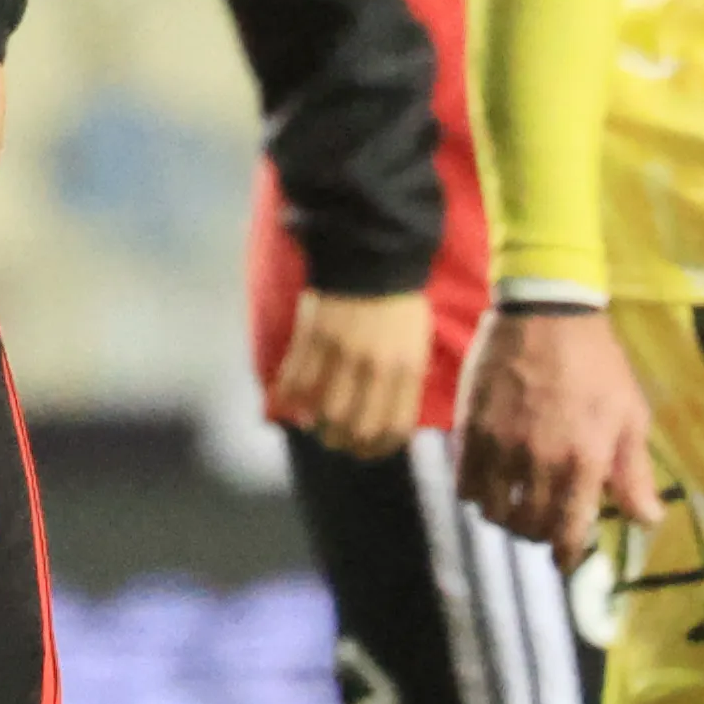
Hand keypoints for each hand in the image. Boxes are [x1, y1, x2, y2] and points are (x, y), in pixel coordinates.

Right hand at [271, 289, 434, 460]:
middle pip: (356, 428)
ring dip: (317, 424)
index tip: (364, 450)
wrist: (373, 253)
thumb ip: (405, 380)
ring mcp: (342, 352)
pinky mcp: (314, 336)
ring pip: (325, 411)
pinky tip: (287, 400)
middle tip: (335, 438)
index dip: (376, 448)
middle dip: (343, 442)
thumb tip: (389, 417)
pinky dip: (288, 397)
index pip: (393, 428)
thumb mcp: (416, 343)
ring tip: (313, 422)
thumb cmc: (398, 300)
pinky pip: (296, 380)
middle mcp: (376, 367)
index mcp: (407, 368)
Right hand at [456, 306, 661, 563]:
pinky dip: (474, 493)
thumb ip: (633, 472)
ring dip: (503, 517)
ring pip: (492, 509)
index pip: (569, 531)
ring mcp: (500, 445)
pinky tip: (484, 485)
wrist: (545, 311)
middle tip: (540, 528)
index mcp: (583, 462)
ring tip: (510, 507)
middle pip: (527, 525)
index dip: (565, 555)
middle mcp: (539, 461)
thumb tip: (646, 521)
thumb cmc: (597, 363)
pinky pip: (464, 480)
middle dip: (536, 535)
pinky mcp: (471, 427)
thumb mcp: (630, 415)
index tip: (565, 563)